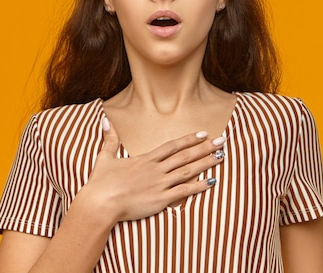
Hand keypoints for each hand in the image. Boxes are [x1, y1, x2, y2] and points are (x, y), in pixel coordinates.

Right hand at [81, 117, 225, 221]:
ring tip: (221, 157)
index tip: (203, 134)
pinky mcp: (161, 200)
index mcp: (146, 160)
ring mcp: (160, 184)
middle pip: (185, 156)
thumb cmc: (101, 183)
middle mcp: (156, 170)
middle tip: (222, 141)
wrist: (101, 203)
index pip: (172, 146)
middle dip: (205, 148)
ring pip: (188, 171)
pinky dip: (199, 186)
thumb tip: (105, 119)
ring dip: (206, 163)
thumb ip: (110, 139)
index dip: (188, 140)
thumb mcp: (105, 157)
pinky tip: (211, 182)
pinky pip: (184, 192)